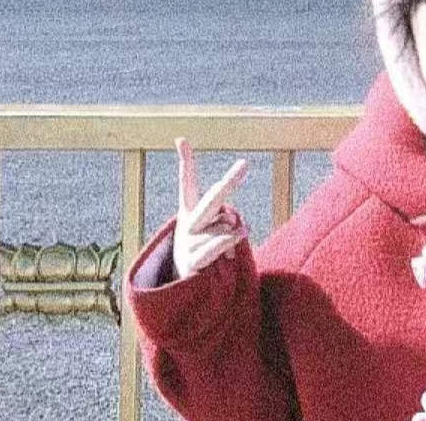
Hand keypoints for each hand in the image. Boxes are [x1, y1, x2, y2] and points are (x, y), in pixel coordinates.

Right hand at [173, 137, 249, 279]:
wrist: (181, 285)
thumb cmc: (202, 249)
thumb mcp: (212, 230)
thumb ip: (225, 220)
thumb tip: (235, 224)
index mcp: (188, 211)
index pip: (186, 183)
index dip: (185, 161)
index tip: (181, 139)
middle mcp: (187, 223)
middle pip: (211, 199)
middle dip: (229, 182)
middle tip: (245, 164)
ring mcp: (188, 242)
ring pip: (222, 226)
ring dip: (232, 233)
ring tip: (228, 243)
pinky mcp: (192, 261)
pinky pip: (218, 244)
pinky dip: (232, 239)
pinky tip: (243, 234)